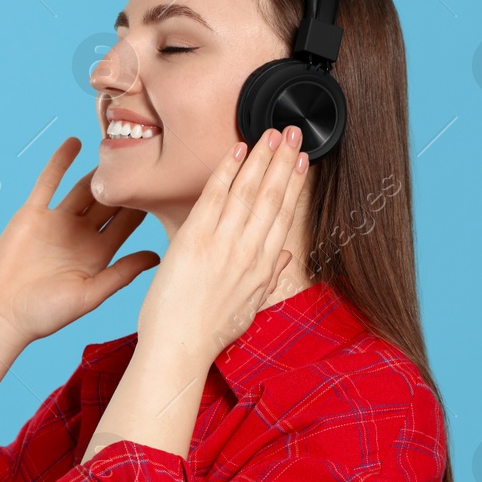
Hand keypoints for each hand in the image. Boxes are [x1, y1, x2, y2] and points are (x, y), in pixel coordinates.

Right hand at [0, 137, 160, 346]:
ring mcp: (56, 222)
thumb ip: (121, 273)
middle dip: (125, 183)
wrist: (2, 314)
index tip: (164, 184)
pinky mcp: (32, 214)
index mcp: (98, 255)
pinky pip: (48, 182)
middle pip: (109, 202)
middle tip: (145, 156)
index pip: (127, 223)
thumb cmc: (46, 314)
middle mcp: (80, 235)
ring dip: (97, 171)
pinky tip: (75, 142)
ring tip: (117, 148)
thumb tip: (157, 256)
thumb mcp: (90, 295)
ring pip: (82, 189)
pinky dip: (60, 162)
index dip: (144, 205)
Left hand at [136, 125, 309, 360]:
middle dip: (285, 160)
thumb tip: (287, 256)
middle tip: (293, 133)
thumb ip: (269, 278)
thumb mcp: (249, 307)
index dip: (295, 183)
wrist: (179, 348)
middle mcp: (250, 251)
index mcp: (264, 267)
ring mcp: (224, 244)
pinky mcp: (195, 239)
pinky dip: (228, 170)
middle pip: (273, 196)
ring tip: (272, 133)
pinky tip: (238, 150)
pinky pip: (215, 195)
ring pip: (249, 190)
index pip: (284, 215)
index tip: (302, 160)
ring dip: (262, 157)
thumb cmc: (208, 332)